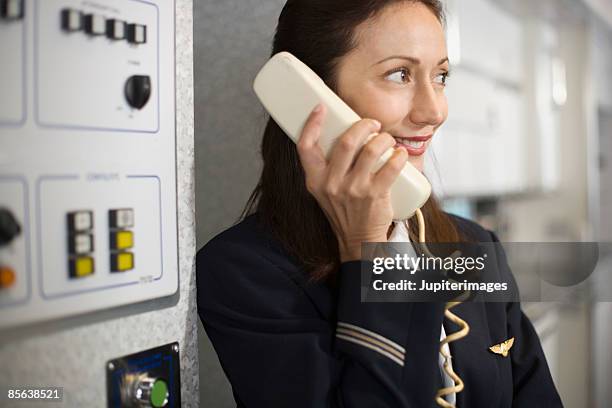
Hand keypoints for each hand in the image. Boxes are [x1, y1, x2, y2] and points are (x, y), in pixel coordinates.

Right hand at [296, 104, 408, 261]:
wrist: (359, 239)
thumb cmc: (344, 209)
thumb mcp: (325, 189)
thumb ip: (327, 165)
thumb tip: (342, 133)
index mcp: (315, 179)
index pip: (305, 146)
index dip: (312, 123)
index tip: (321, 108)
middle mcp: (332, 184)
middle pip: (346, 141)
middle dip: (364, 125)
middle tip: (373, 125)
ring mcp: (354, 189)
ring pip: (371, 149)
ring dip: (384, 138)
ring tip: (387, 140)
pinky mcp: (375, 194)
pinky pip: (391, 165)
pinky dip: (399, 155)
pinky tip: (400, 154)